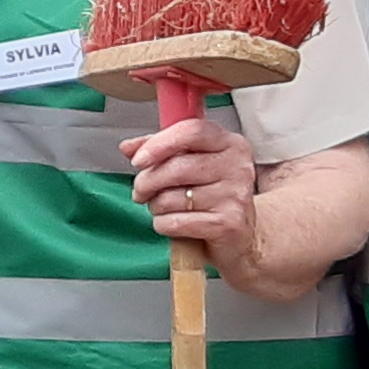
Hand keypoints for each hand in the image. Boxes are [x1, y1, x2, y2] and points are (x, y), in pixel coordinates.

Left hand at [125, 115, 256, 258]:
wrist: (241, 236)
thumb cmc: (212, 196)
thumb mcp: (191, 164)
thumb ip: (160, 150)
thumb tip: (128, 147)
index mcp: (230, 144)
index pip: (192, 131)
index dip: (159, 144)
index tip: (138, 160)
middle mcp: (238, 167)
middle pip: (176, 167)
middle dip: (147, 181)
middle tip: (141, 191)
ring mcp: (235, 196)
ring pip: (171, 198)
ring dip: (155, 206)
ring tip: (162, 207)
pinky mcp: (228, 224)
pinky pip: (176, 222)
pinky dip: (164, 224)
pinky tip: (172, 223)